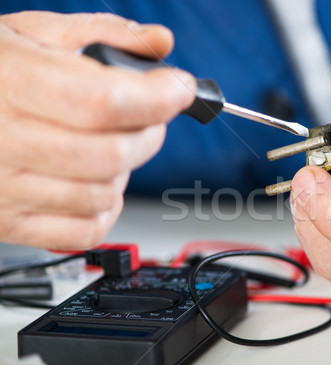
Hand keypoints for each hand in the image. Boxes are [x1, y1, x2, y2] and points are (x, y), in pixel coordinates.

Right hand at [0, 11, 195, 248]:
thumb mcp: (34, 33)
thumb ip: (102, 34)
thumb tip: (158, 41)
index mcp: (10, 82)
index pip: (103, 102)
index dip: (156, 98)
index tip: (178, 89)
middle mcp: (2, 141)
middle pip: (113, 154)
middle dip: (150, 133)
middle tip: (147, 116)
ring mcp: (3, 189)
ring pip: (104, 195)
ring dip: (126, 170)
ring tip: (108, 144)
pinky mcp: (9, 222)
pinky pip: (85, 231)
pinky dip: (107, 208)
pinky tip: (96, 181)